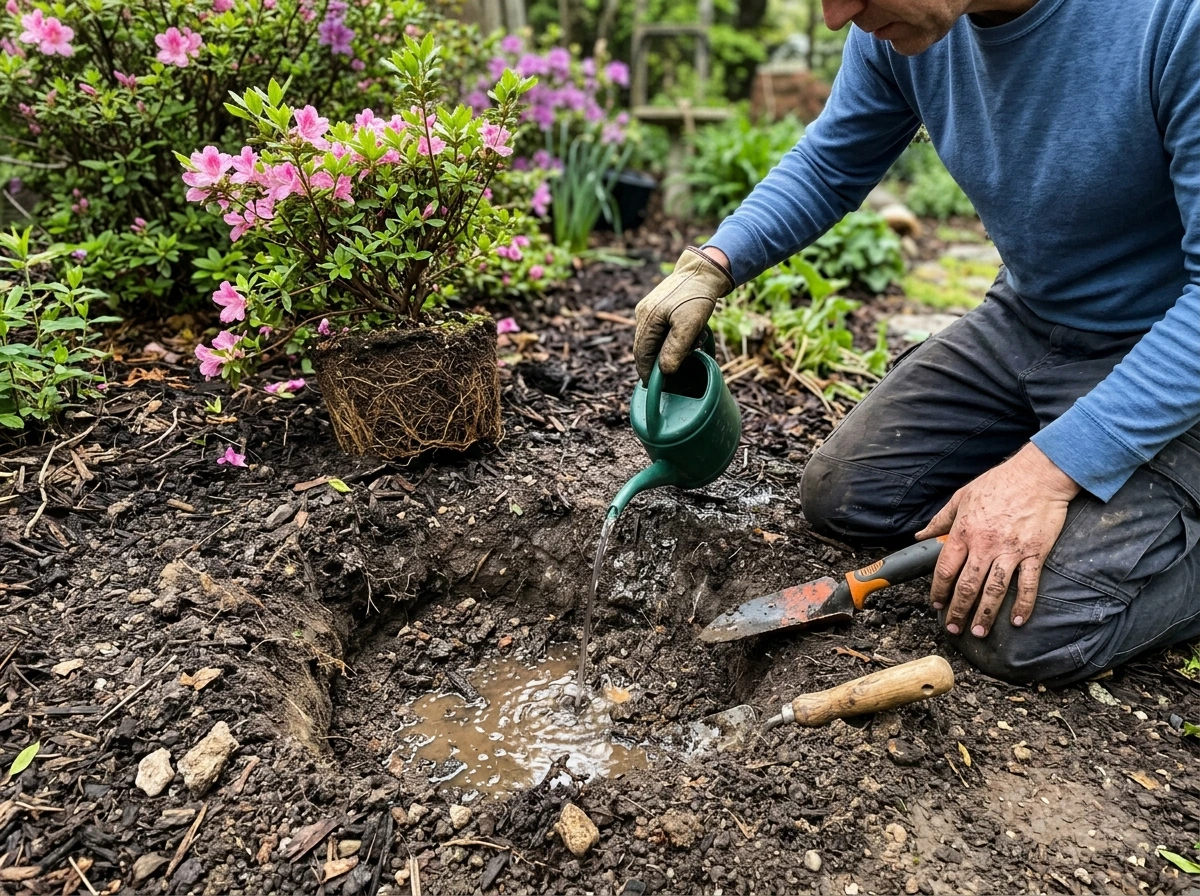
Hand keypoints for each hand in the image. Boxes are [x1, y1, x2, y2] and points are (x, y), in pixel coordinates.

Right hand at [633, 246, 734, 383]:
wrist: (704, 270)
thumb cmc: (698, 296)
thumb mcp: (690, 326)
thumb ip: (675, 349)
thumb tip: (664, 371)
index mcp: (647, 318)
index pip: (641, 354)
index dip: (647, 373)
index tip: (657, 387)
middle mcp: (643, 314)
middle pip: (646, 348)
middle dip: (660, 361)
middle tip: (676, 373)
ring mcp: (649, 310)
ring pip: (654, 340)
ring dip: (670, 349)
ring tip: (692, 346)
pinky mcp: (658, 308)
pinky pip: (661, 331)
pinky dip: (673, 338)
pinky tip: (689, 336)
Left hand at [915, 444, 1079, 636]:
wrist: (1038, 474)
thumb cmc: (999, 483)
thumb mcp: (962, 497)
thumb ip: (940, 520)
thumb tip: (921, 537)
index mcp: (965, 532)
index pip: (945, 569)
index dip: (938, 591)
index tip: (937, 604)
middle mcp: (985, 545)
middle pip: (967, 586)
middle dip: (958, 610)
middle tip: (953, 628)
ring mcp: (1011, 551)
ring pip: (994, 590)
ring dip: (985, 614)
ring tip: (978, 631)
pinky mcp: (1035, 553)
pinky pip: (1028, 584)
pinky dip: (1024, 604)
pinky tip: (1018, 620)